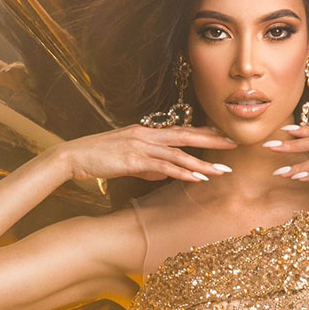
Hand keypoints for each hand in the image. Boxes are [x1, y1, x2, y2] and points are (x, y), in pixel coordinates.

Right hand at [48, 124, 236, 182]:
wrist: (73, 157)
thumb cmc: (99, 158)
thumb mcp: (128, 161)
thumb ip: (149, 166)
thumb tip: (166, 174)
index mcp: (147, 132)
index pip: (181, 130)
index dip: (204, 133)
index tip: (224, 136)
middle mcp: (147, 135)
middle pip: (186, 136)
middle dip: (212, 140)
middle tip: (235, 144)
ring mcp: (141, 146)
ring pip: (179, 153)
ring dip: (202, 163)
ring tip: (222, 170)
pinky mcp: (134, 159)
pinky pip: (164, 167)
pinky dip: (183, 172)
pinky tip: (197, 178)